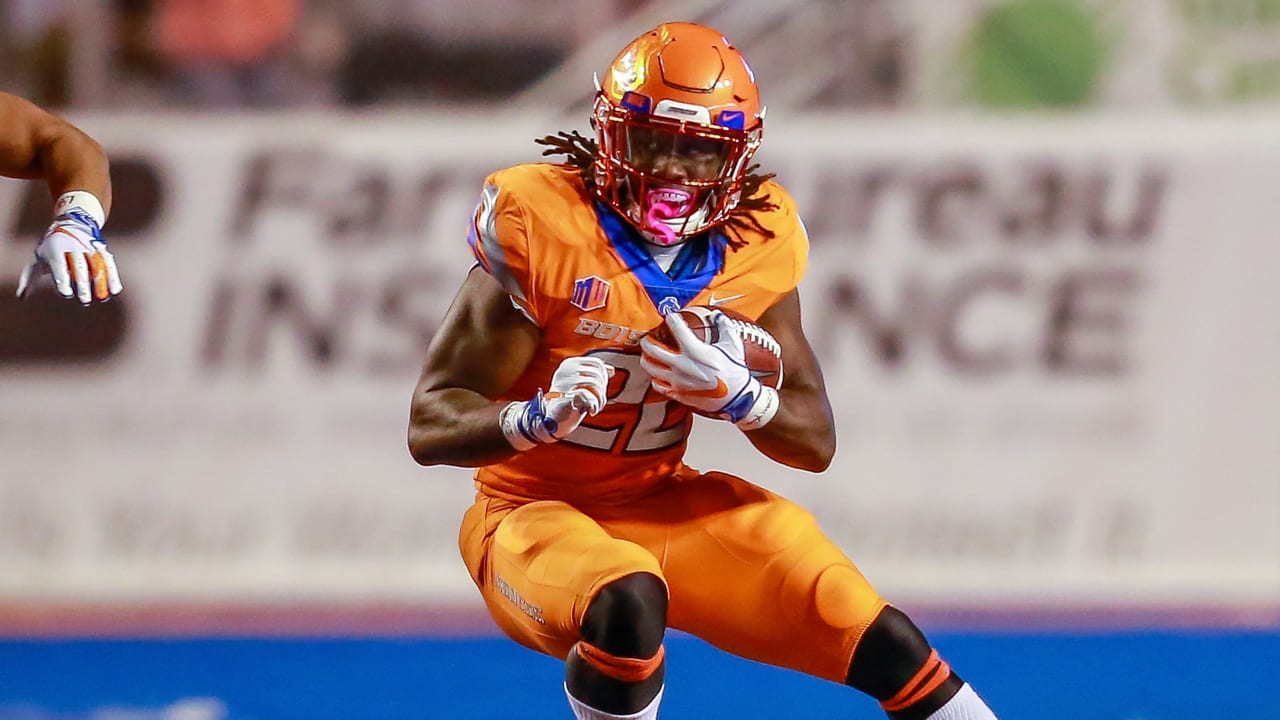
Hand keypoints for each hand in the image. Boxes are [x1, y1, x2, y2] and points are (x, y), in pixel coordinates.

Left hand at [17, 205, 121, 303]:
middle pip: (79, 265)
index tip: (66, 294)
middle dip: (82, 283)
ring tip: (103, 298)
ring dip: (100, 282)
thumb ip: (30, 277)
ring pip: (96, 264)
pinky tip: (115, 290)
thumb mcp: (38, 257)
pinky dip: (113, 276)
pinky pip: (108, 263)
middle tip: (84, 300)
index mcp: (55, 247)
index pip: (59, 264)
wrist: (71, 223)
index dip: (62, 279)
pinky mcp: (101, 249)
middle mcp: (74, 246)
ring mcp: (89, 247)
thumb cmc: (51, 247)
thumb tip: (21, 295)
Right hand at [500, 355, 613, 449]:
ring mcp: (564, 382)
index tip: (602, 390)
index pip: (597, 364)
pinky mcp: (564, 395)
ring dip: (600, 399)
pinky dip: (594, 405)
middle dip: (603, 390)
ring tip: (596, 407)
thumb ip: (595, 376)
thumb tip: (612, 370)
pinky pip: (587, 395)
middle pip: (597, 374)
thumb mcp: (581, 385)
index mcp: (570, 364)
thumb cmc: (568, 400)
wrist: (551, 418)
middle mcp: (565, 370)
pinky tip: (592, 411)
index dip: (604, 377)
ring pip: (594, 384)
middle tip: (600, 401)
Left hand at [640, 310, 777, 428]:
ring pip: (650, 367)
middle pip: (652, 350)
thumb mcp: (732, 344)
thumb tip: (717, 315)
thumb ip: (723, 326)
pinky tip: (658, 374)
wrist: (736, 397)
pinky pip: (657, 385)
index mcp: (694, 350)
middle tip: (648, 338)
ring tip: (648, 355)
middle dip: (647, 341)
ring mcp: (677, 381)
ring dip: (646, 359)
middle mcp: (681, 365)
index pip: (676, 328)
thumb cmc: (735, 371)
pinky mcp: (677, 393)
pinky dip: (655, 378)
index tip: (670, 316)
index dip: (671, 319)